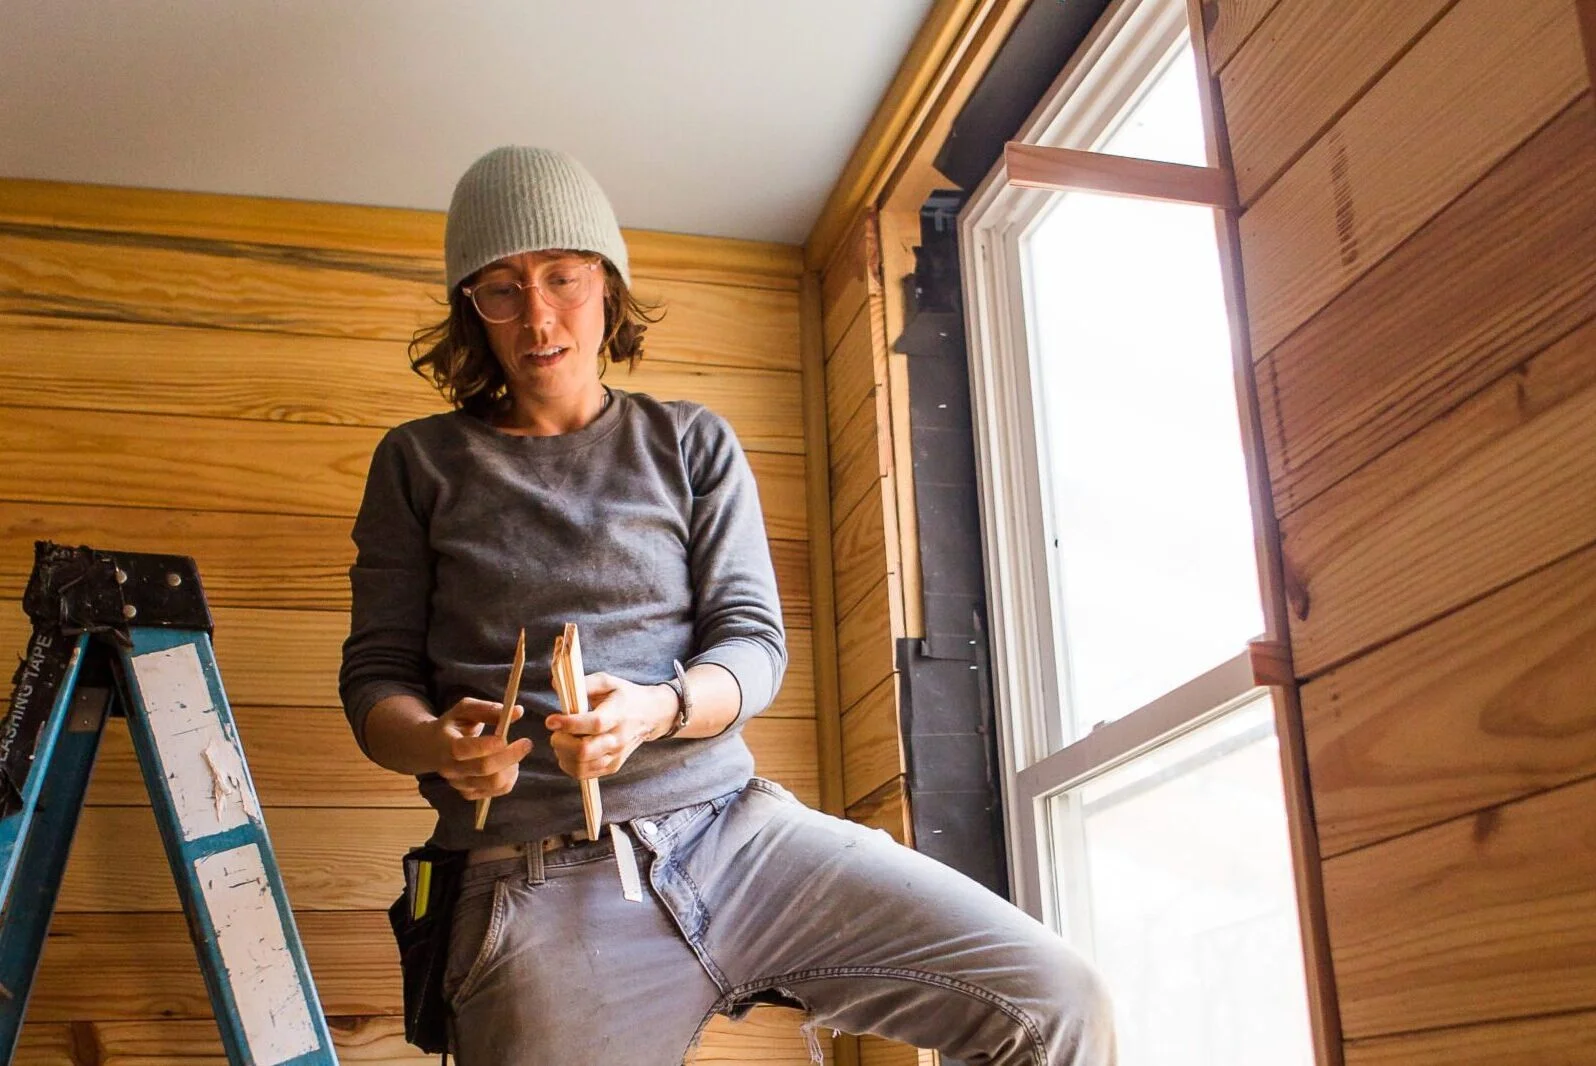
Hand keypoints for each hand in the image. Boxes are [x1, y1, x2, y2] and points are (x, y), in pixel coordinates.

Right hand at [432, 697, 532, 800]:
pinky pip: (496, 792)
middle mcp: (451, 769)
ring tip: (515, 753)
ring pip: (494, 783)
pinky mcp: (469, 794)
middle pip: (485, 769)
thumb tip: (517, 712)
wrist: (430, 749)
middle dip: (510, 756)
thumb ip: (488, 709)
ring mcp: (460, 784)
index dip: (489, 744)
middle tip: (526, 743)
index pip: (465, 749)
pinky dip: (509, 779)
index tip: (507, 735)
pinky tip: (509, 765)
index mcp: (446, 744)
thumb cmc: (452, 725)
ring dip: (512, 767)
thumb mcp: (464, 710)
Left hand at [545, 673, 675, 779]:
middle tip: (556, 732)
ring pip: (581, 766)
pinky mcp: (611, 767)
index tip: (551, 720)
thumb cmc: (624, 697)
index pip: (594, 724)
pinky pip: (584, 774)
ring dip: (562, 754)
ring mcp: (615, 756)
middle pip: (584, 751)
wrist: (650, 715)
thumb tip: (555, 684)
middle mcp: (618, 739)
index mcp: (618, 715)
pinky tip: (568, 752)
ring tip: (562, 741)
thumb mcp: (608, 682)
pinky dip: (569, 765)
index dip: (569, 724)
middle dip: (561, 742)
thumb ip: (583, 683)